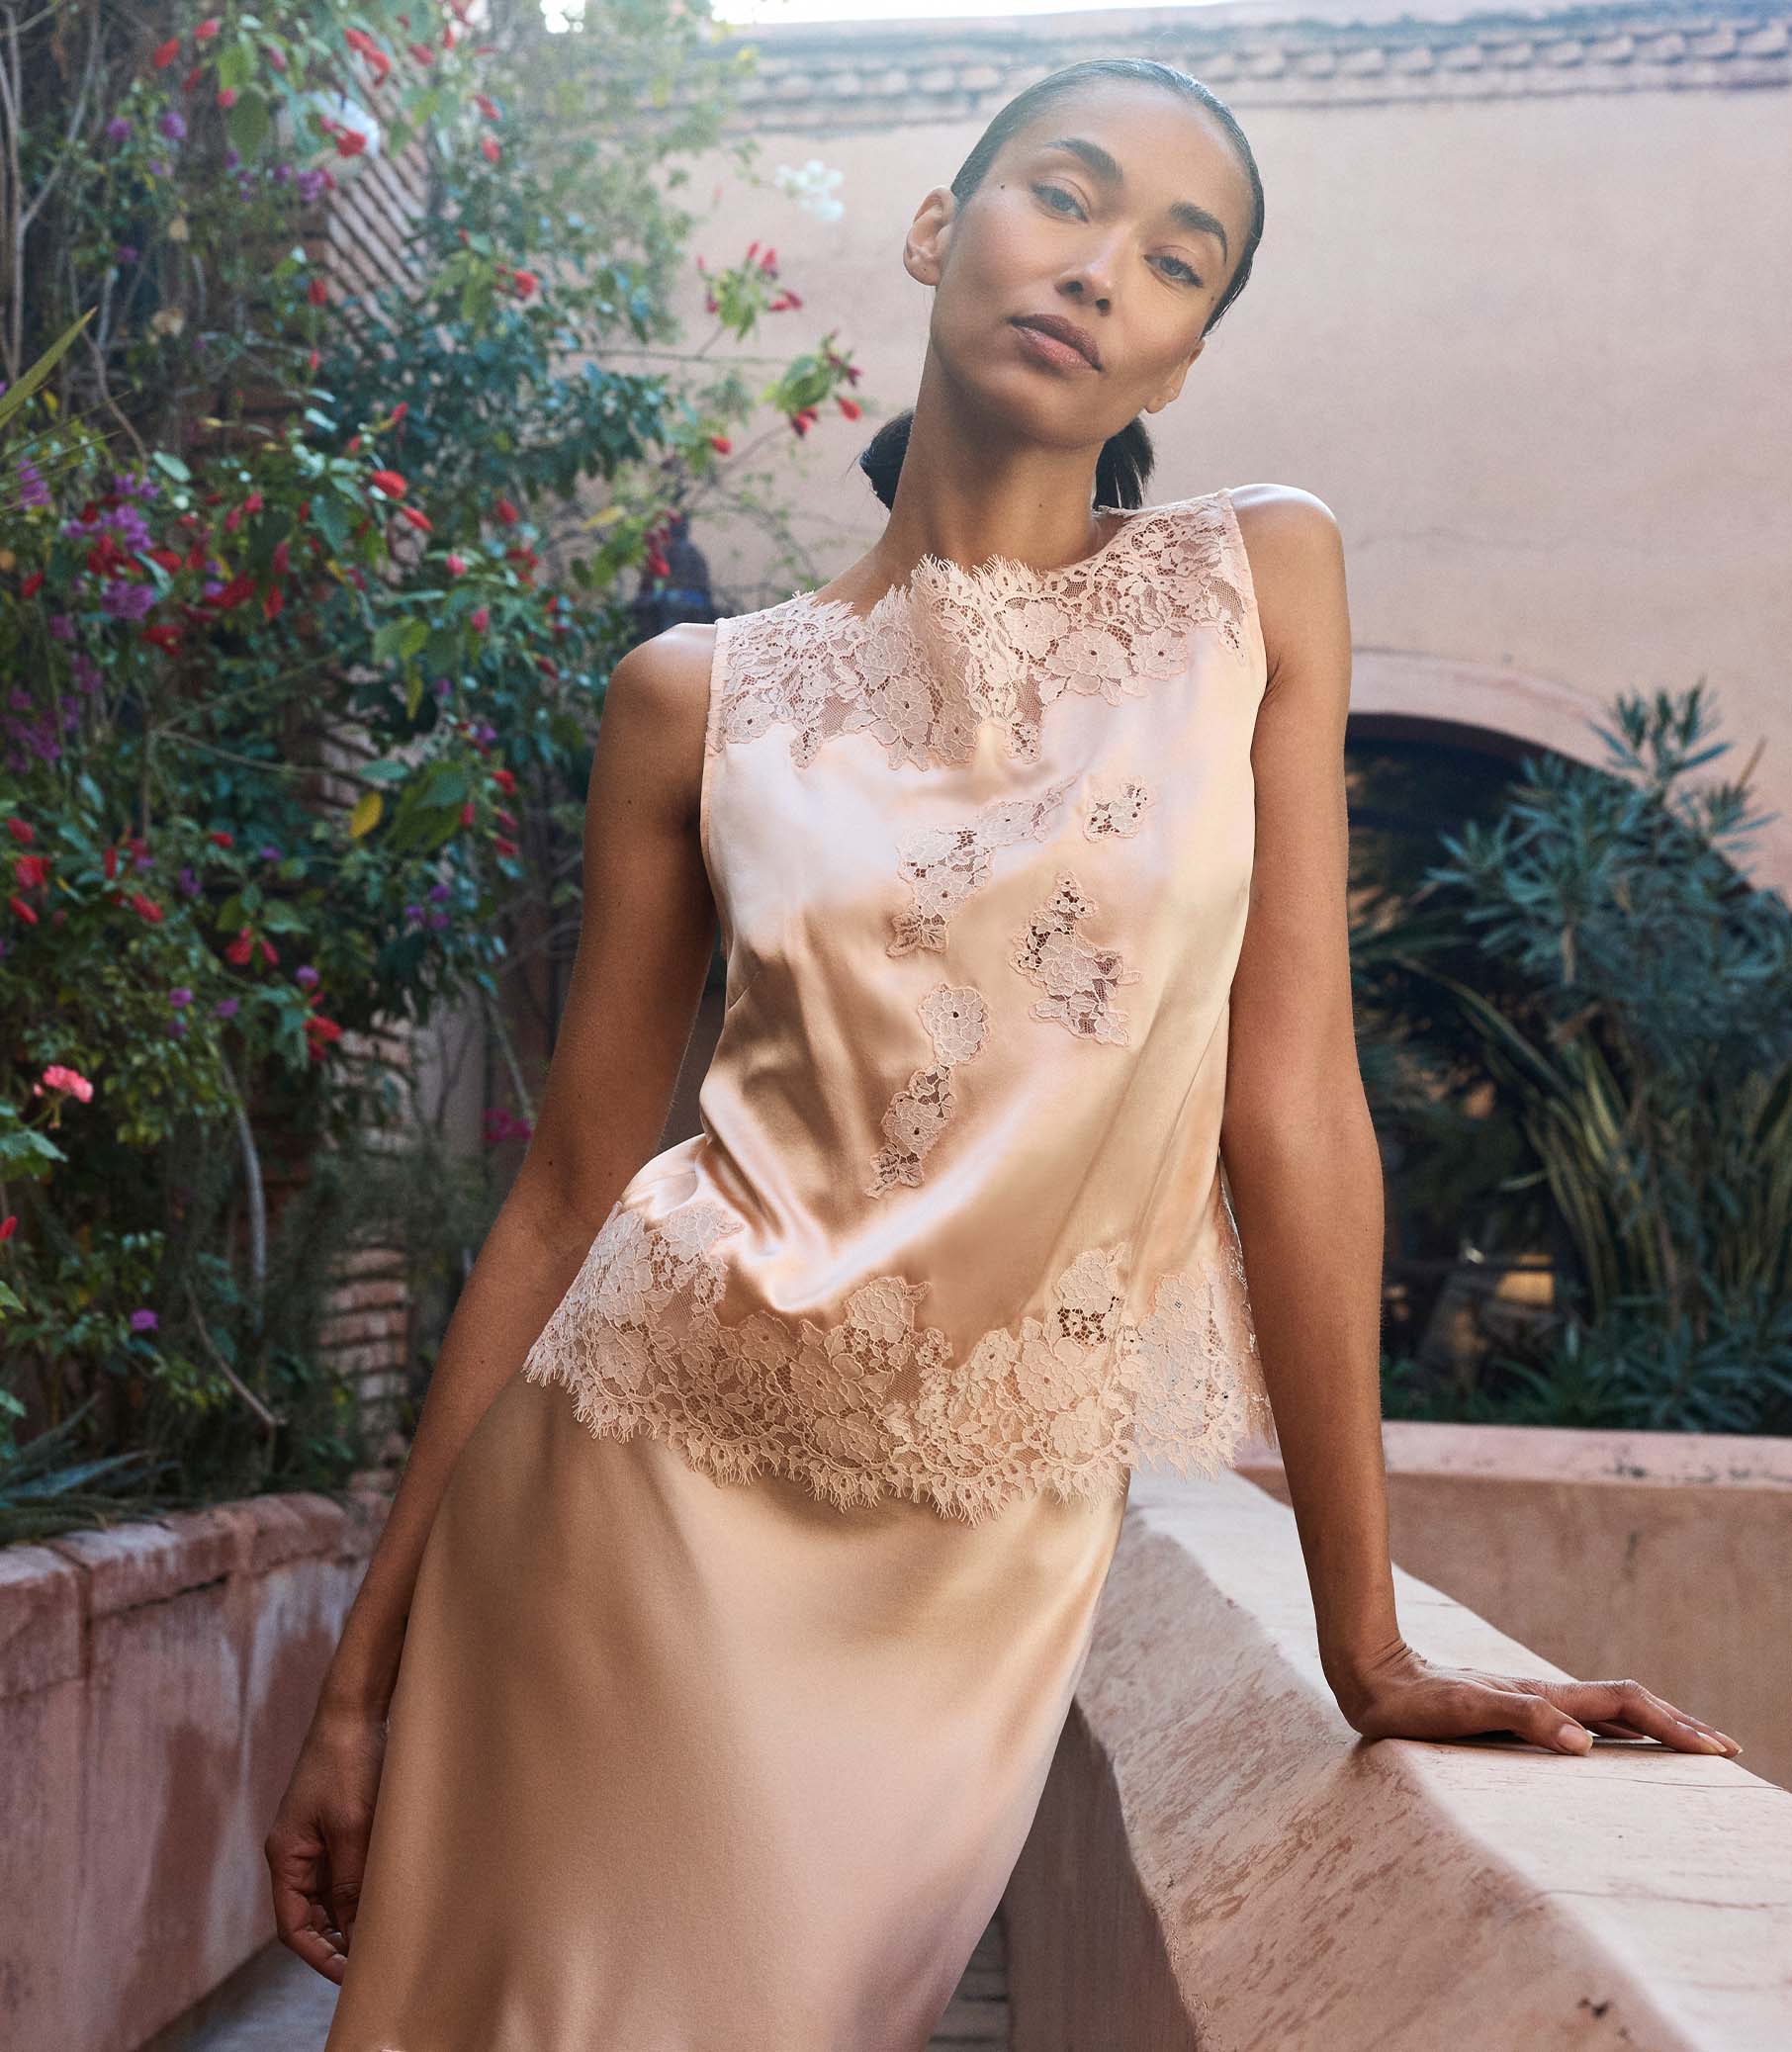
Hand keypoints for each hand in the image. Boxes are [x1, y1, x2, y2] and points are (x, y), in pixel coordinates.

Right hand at [265, 1699, 387, 1982]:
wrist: (354, 1710)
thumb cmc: (347, 1763)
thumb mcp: (352, 1827)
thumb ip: (352, 1880)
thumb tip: (355, 1931)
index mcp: (287, 1856)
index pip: (293, 1927)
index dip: (319, 1956)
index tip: (350, 1976)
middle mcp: (296, 1853)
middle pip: (311, 1915)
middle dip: (338, 1941)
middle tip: (375, 1960)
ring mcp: (315, 1839)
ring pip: (331, 1895)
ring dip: (353, 1915)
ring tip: (387, 1933)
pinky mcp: (336, 1825)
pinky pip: (344, 1871)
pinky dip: (362, 1888)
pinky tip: (389, 1896)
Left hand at [1327, 1636, 1741, 1757]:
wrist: (1374, 1679)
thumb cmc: (1416, 1701)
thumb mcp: (1468, 1711)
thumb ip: (1525, 1720)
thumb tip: (1587, 1744)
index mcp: (1545, 1697)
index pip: (1626, 1707)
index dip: (1672, 1725)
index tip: (1715, 1748)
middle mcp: (1545, 1698)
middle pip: (1628, 1706)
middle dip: (1677, 1726)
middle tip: (1724, 1750)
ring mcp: (1532, 1705)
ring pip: (1608, 1714)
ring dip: (1653, 1729)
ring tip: (1689, 1748)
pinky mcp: (1513, 1714)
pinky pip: (1582, 1723)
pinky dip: (1616, 1735)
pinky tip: (1618, 1748)